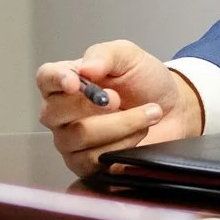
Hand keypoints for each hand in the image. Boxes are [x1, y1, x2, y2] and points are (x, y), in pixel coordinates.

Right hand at [35, 41, 203, 172]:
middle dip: (92, 105)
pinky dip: (122, 145)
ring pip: (78, 137)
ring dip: (119, 124)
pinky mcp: (86, 164)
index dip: (56, 81)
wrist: (173, 109)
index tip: (75, 83)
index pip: (45, 79)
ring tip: (147, 114)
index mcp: (67, 80)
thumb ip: (105, 55)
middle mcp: (62, 113)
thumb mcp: (129, 56)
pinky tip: (139, 135)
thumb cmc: (146, 81)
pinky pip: (93, 160)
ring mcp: (71, 141)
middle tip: (120, 99)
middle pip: (55, 112)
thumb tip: (86, 69)